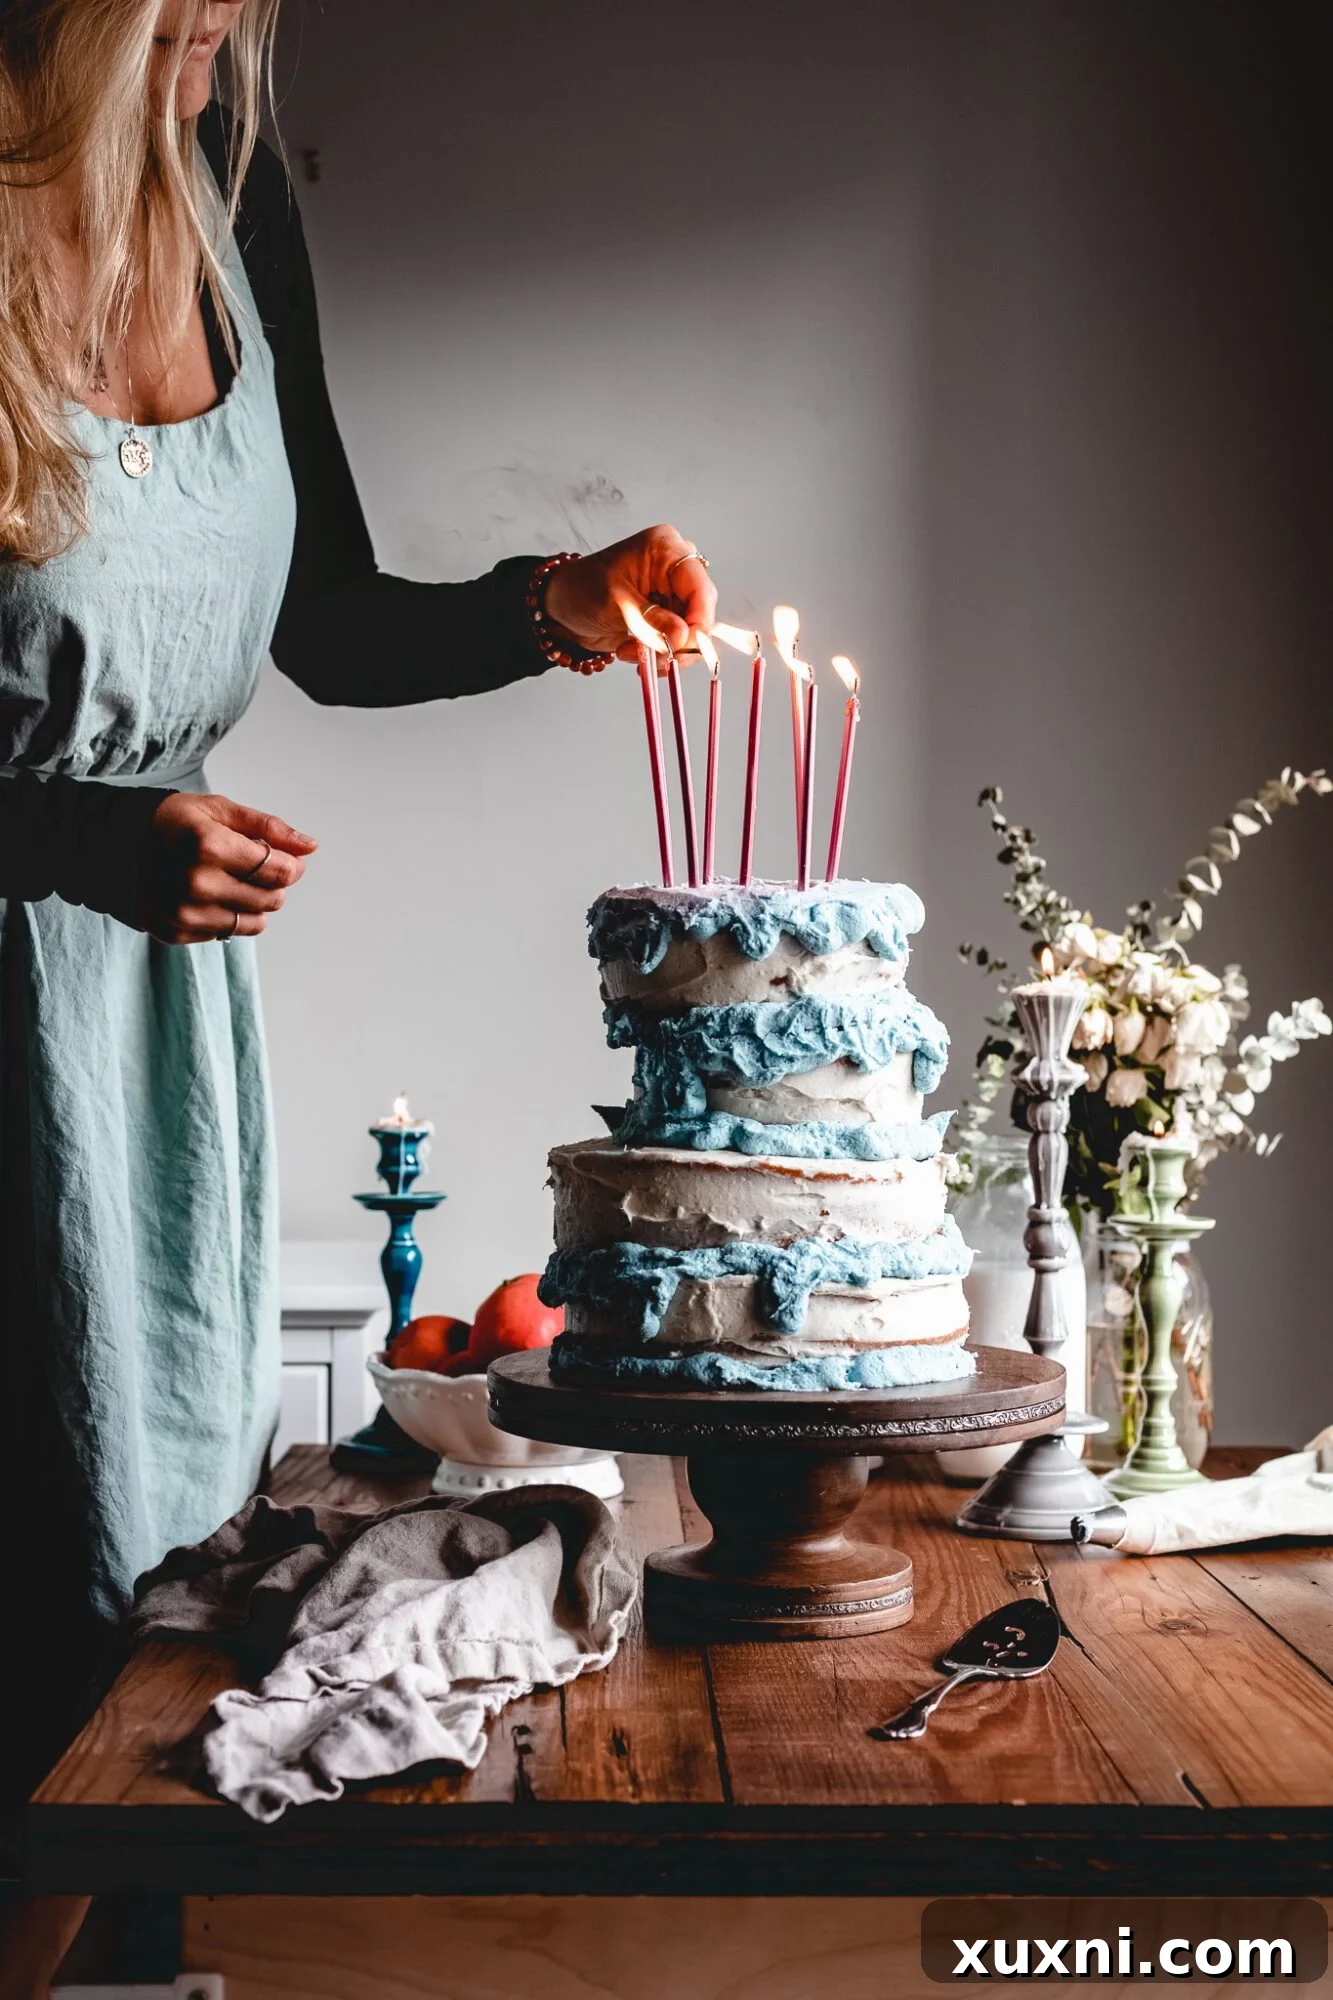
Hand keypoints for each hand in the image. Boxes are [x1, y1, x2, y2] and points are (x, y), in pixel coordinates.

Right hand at [137, 793, 316, 943]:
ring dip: (254, 903)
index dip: (290, 865)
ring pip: (255, 922)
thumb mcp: (217, 810)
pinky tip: (207, 895)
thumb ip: (268, 828)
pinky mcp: (176, 933)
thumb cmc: (168, 822)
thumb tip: (311, 846)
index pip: (280, 871)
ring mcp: (184, 913)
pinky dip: (227, 915)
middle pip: (272, 899)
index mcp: (208, 846)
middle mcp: (196, 884)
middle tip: (253, 866)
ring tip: (231, 881)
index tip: (282, 857)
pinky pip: (227, 933)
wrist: (107, 847)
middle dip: (273, 883)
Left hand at [542, 524, 718, 663]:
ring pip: (692, 631)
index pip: (699, 587)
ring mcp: (672, 591)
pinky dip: (660, 653)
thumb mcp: (615, 604)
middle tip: (659, 660)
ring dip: (667, 652)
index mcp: (665, 548)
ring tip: (634, 655)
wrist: (562, 606)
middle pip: (700, 611)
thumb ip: (652, 620)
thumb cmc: (581, 590)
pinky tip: (634, 653)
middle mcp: (674, 566)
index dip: (698, 622)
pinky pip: (678, 639)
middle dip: (681, 642)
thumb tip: (683, 636)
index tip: (684, 647)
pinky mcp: (667, 613)